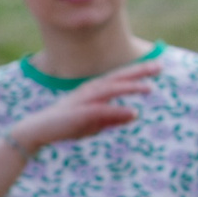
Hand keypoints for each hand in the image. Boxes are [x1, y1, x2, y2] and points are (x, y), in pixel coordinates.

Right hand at [10, 60, 157, 151]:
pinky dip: (117, 110)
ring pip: (111, 89)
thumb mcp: (94, 123)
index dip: (138, 71)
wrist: (37, 131)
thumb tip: (135, 114)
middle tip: (159, 66)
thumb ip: (113, 118)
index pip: (119, 77)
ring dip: (130, 87)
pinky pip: (102, 110)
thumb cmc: (65, 125)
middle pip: (118, 77)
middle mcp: (90, 90)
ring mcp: (84, 100)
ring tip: (149, 88)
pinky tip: (132, 112)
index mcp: (94, 90)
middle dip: (138, 71)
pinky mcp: (80, 113)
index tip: (157, 65)